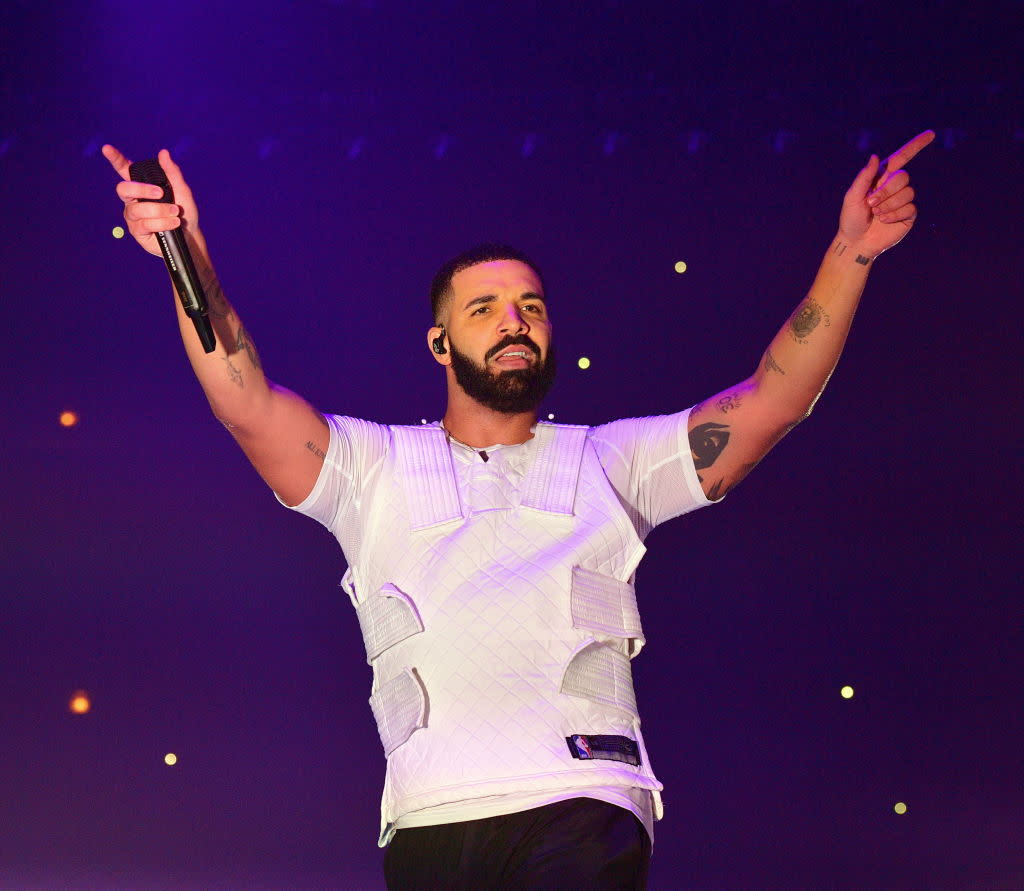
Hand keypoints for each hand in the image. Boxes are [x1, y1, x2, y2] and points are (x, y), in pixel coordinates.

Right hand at [102, 145, 202, 259]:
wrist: (190, 235)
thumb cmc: (184, 211)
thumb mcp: (182, 190)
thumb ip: (172, 172)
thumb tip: (163, 153)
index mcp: (141, 186)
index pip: (125, 170)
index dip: (115, 159)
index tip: (107, 148)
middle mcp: (133, 200)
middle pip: (124, 189)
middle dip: (142, 189)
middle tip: (161, 193)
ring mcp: (133, 216)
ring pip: (138, 209)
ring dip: (160, 210)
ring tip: (175, 213)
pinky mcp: (137, 232)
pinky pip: (145, 224)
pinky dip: (162, 222)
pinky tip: (173, 223)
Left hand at [838, 130, 934, 259]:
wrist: (856, 242)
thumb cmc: (851, 219)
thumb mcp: (852, 197)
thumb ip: (864, 177)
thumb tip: (875, 156)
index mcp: (881, 178)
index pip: (901, 157)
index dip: (916, 145)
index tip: (931, 134)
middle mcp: (894, 187)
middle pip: (903, 177)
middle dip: (886, 191)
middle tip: (871, 204)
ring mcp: (902, 200)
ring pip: (907, 192)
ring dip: (889, 205)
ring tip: (876, 214)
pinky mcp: (908, 214)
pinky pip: (909, 207)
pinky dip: (894, 214)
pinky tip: (884, 221)